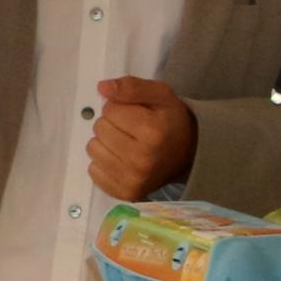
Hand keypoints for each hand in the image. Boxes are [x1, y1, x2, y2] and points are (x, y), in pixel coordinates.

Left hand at [85, 76, 197, 202]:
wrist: (187, 154)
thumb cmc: (170, 121)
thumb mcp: (159, 94)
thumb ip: (131, 87)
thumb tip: (102, 87)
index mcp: (153, 131)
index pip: (110, 109)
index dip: (119, 106)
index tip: (134, 113)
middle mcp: (142, 158)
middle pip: (100, 128)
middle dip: (111, 123)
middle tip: (130, 128)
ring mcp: (133, 179)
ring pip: (93, 148)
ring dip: (105, 142)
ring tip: (124, 142)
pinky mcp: (125, 193)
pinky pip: (94, 170)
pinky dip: (103, 163)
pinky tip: (121, 159)